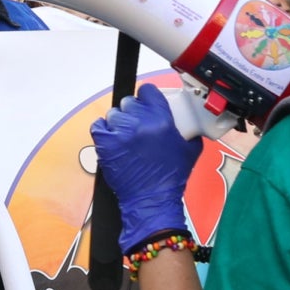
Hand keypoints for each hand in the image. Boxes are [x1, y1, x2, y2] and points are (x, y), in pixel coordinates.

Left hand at [89, 84, 203, 250]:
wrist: (152, 199)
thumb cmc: (170, 177)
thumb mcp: (191, 149)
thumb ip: (189, 130)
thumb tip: (186, 122)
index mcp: (160, 119)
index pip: (147, 90)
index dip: (147, 97)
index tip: (147, 103)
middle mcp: (139, 123)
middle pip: (129, 102)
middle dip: (134, 112)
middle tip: (139, 125)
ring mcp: (120, 133)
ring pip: (114, 114)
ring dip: (120, 122)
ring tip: (126, 135)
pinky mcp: (105, 145)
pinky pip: (99, 126)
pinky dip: (104, 130)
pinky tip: (113, 138)